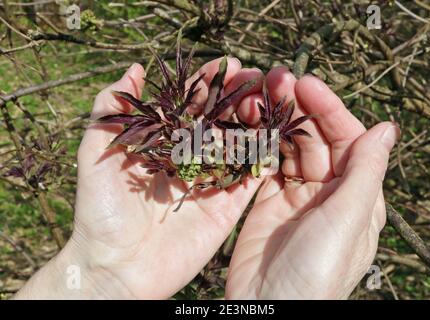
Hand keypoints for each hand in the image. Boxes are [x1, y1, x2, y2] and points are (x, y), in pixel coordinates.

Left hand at [15, 59, 262, 298]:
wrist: (118, 266)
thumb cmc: (102, 210)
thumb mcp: (96, 151)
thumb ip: (112, 109)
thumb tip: (135, 69)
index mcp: (165, 142)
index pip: (192, 103)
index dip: (209, 81)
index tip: (227, 63)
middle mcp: (191, 157)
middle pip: (221, 118)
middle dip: (239, 94)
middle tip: (257, 76)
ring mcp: (212, 180)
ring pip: (240, 142)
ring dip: (255, 118)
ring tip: (268, 97)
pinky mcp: (228, 206)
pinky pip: (252, 176)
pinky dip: (265, 155)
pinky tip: (276, 132)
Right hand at [226, 67, 399, 298]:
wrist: (268, 307)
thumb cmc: (317, 271)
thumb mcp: (347, 219)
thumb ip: (365, 172)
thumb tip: (387, 128)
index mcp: (357, 196)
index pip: (349, 140)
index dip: (330, 111)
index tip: (308, 85)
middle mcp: (328, 193)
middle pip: (317, 140)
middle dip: (300, 110)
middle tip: (277, 80)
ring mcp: (295, 196)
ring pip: (289, 148)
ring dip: (278, 123)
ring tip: (260, 95)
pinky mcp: (266, 203)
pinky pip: (266, 166)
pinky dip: (259, 144)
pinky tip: (250, 124)